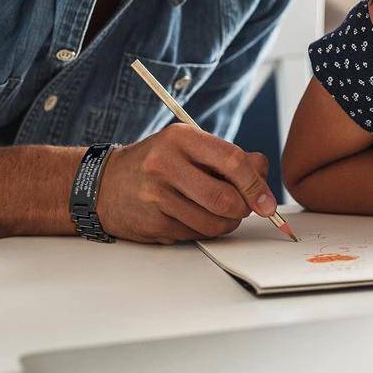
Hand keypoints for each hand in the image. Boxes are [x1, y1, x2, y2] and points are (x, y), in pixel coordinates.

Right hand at [95, 124, 275, 243]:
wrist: (104, 184)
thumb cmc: (156, 164)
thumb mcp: (188, 146)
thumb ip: (226, 157)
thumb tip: (262, 173)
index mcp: (181, 138)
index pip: (232, 161)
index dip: (256, 185)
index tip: (267, 202)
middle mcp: (166, 164)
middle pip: (225, 198)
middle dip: (243, 209)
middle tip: (243, 208)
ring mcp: (157, 195)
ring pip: (213, 223)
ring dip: (226, 224)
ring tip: (216, 212)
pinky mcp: (153, 222)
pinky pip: (195, 235)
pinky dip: (202, 231)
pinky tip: (189, 217)